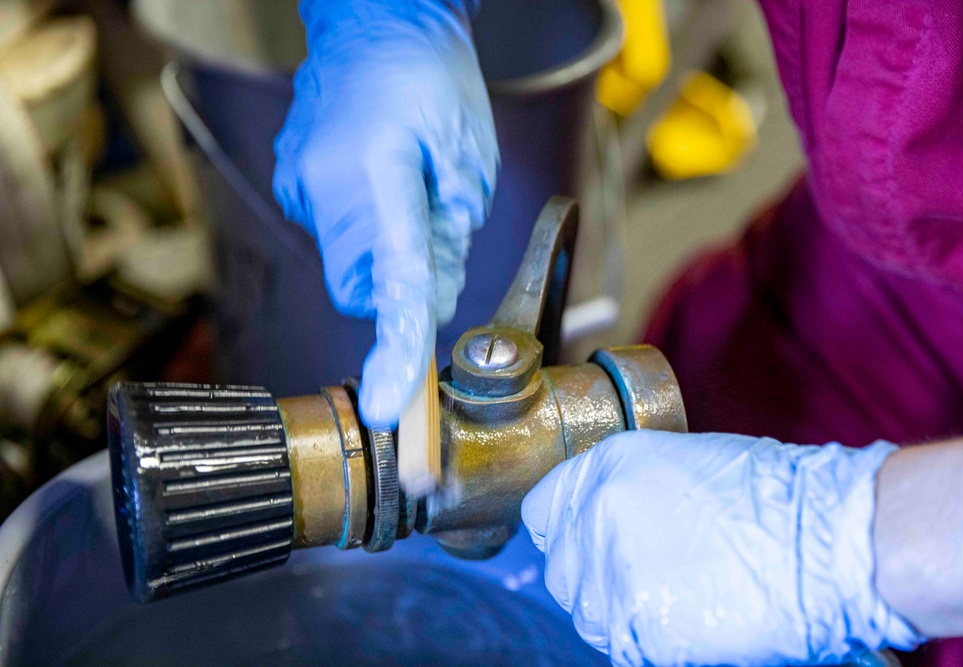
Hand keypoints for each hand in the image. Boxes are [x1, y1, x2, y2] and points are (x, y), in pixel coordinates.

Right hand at [273, 0, 497, 426]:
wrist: (374, 20)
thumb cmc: (431, 77)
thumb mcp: (469, 155)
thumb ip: (450, 236)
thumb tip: (429, 297)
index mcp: (378, 176)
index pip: (393, 281)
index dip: (396, 349)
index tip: (391, 408)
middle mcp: (325, 188)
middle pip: (363, 287)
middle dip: (402, 286)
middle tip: (437, 236)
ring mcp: (299, 185)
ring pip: (348, 264)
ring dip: (385, 253)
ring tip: (410, 191)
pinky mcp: (291, 183)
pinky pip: (334, 234)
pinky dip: (364, 229)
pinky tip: (381, 179)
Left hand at [521, 431, 922, 665]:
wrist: (827, 539)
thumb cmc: (780, 498)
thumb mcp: (688, 466)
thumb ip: (633, 492)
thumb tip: (614, 521)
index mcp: (608, 468)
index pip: (544, 511)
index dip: (567, 531)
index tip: (585, 545)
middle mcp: (597, 517)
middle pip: (562, 569)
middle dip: (593, 579)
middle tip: (644, 580)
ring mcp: (613, 575)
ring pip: (589, 615)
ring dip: (621, 614)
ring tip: (677, 602)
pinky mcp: (639, 629)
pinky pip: (625, 648)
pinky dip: (651, 645)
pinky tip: (691, 625)